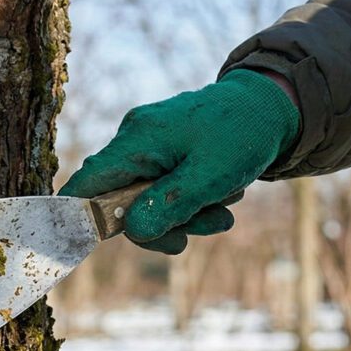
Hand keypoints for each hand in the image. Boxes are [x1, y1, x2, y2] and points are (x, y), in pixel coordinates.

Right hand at [58, 69, 298, 253]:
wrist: (271, 105)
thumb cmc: (242, 134)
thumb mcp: (209, 177)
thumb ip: (167, 205)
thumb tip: (132, 232)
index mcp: (137, 140)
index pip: (86, 184)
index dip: (79, 218)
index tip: (87, 245)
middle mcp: (133, 139)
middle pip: (119, 201)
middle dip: (159, 224)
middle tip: (201, 230)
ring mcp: (147, 144)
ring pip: (144, 200)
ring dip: (182, 215)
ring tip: (223, 209)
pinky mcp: (162, 150)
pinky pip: (161, 188)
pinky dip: (186, 201)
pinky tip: (217, 197)